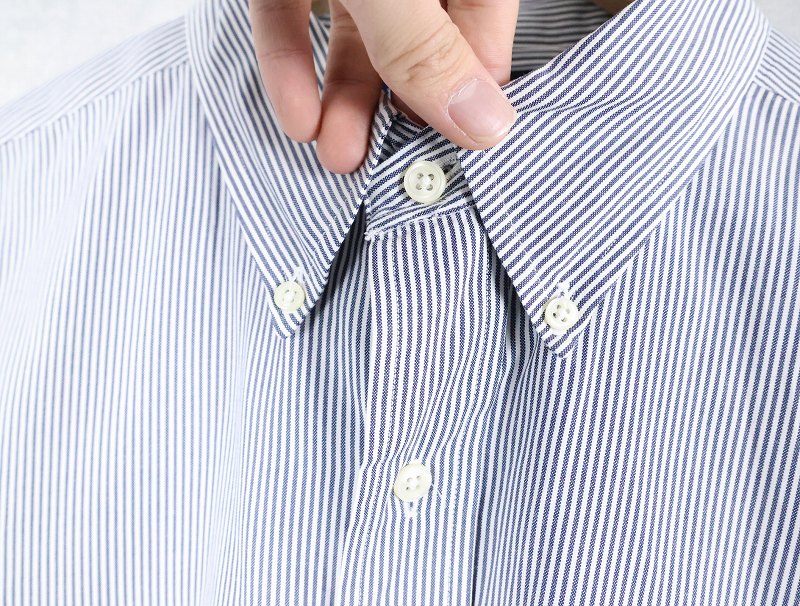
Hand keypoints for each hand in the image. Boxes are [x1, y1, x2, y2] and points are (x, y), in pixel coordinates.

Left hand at [251, 0, 518, 172]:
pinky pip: (291, 18)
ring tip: (338, 158)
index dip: (475, 87)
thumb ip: (426, 48)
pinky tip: (296, 117)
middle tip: (393, 164)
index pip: (485, 20)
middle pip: (419, 41)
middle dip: (401, 109)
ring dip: (345, 103)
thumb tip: (485, 125)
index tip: (464, 149)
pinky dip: (291, 67)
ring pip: (355, 39)